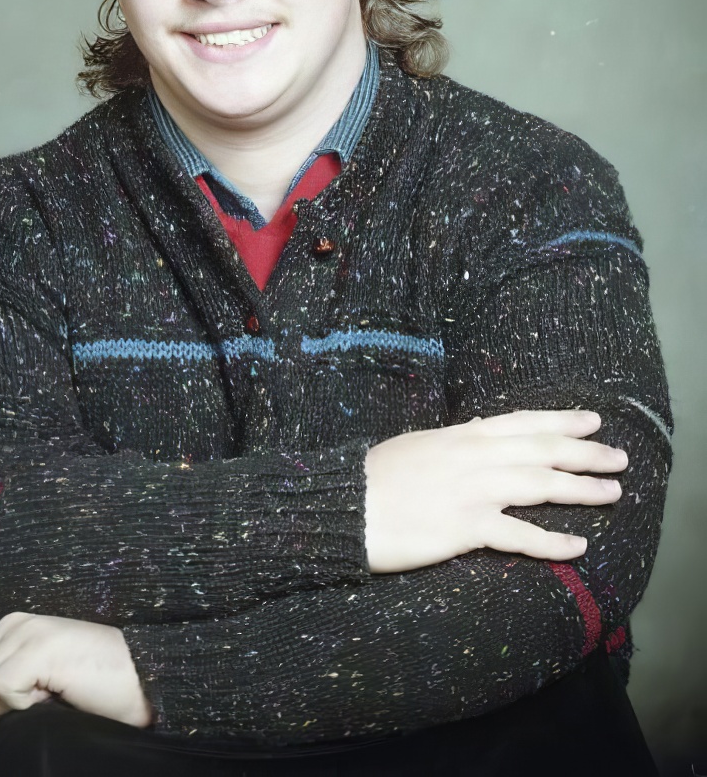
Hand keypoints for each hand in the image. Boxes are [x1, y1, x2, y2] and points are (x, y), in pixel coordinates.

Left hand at [0, 612, 153, 738]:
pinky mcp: (36, 646)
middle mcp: (12, 625)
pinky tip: (53, 697)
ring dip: (7, 714)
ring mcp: (24, 632)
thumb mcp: (36, 691)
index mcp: (9, 632)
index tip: (18, 717)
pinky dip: (20, 708)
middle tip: (32, 712)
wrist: (145, 679)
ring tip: (46, 701)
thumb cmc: (98, 691)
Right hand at [364, 409, 627, 572]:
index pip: (523, 422)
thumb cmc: (374, 476)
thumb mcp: (417, 444)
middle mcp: (475, 458)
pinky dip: (552, 541)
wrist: (347, 506)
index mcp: (461, 435)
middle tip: (618, 458)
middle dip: (585, 452)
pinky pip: (519, 535)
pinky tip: (578, 546)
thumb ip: (453, 440)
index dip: (561, 420)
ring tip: (613, 493)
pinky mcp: (466, 528)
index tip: (593, 420)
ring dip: (582, 489)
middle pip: (542, 450)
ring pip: (540, 485)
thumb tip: (475, 428)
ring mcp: (474, 492)